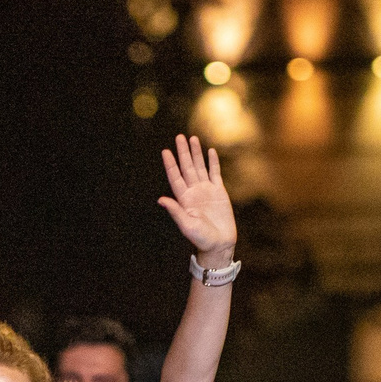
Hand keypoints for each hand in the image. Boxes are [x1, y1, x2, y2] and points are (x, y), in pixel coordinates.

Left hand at [157, 134, 235, 263]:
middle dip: (183, 152)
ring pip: (200, 167)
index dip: (170, 164)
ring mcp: (207, 190)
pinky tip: (210, 151)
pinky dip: (213, 162)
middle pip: (187, 167)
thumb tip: (161, 200)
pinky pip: (215, 173)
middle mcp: (194, 192)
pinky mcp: (219, 192)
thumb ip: (175, 211)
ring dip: (196, 153)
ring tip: (192, 138)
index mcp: (184, 199)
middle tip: (179, 137)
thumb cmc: (201, 238)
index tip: (165, 151)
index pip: (175, 177)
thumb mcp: (186, 225)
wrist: (219, 244)